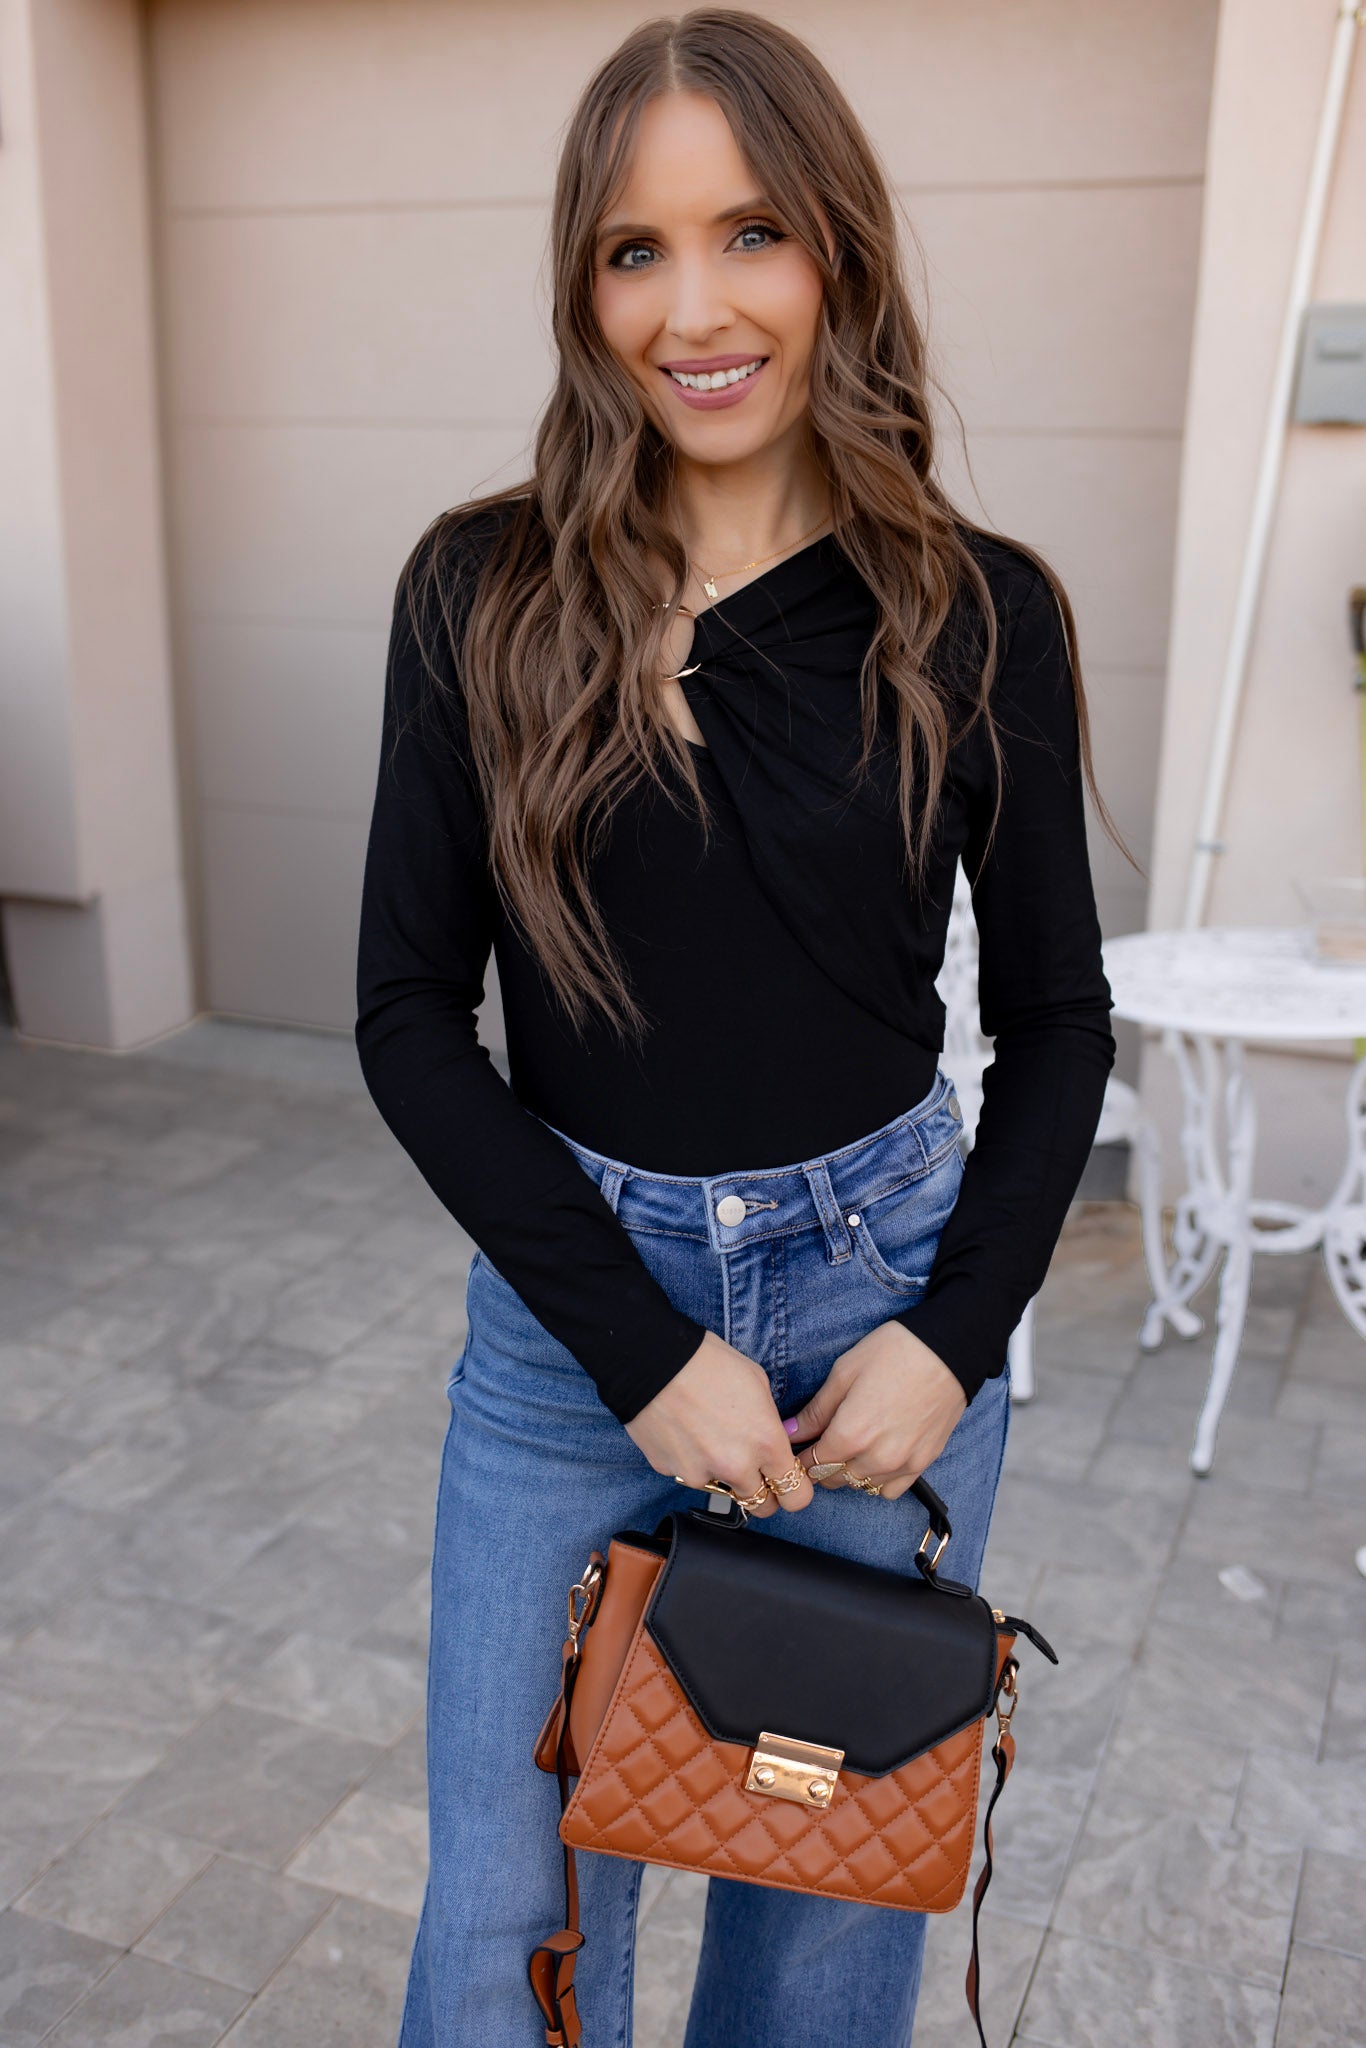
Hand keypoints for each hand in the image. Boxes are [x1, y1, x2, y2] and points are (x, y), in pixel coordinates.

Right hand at [625, 1331, 814, 1517]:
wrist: (651, 1359)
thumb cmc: (708, 1361)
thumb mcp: (757, 1383)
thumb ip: (769, 1422)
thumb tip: (769, 1441)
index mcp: (766, 1443)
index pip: (797, 1496)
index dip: (795, 1489)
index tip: (787, 1479)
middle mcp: (736, 1467)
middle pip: (763, 1507)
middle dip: (763, 1492)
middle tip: (753, 1469)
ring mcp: (700, 1474)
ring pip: (723, 1491)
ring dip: (723, 1474)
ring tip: (709, 1435)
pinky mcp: (671, 1472)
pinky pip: (690, 1476)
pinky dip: (692, 1462)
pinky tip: (685, 1431)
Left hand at [788, 1323, 966, 1499]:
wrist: (948, 1351)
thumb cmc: (893, 1352)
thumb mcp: (844, 1373)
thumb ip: (815, 1411)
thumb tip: (789, 1432)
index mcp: (850, 1435)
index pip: (811, 1465)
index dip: (801, 1456)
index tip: (800, 1445)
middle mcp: (875, 1458)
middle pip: (833, 1479)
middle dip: (822, 1464)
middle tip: (824, 1441)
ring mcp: (902, 1464)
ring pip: (860, 1486)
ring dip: (849, 1472)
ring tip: (852, 1444)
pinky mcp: (923, 1463)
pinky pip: (890, 1490)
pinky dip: (878, 1479)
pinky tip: (876, 1455)